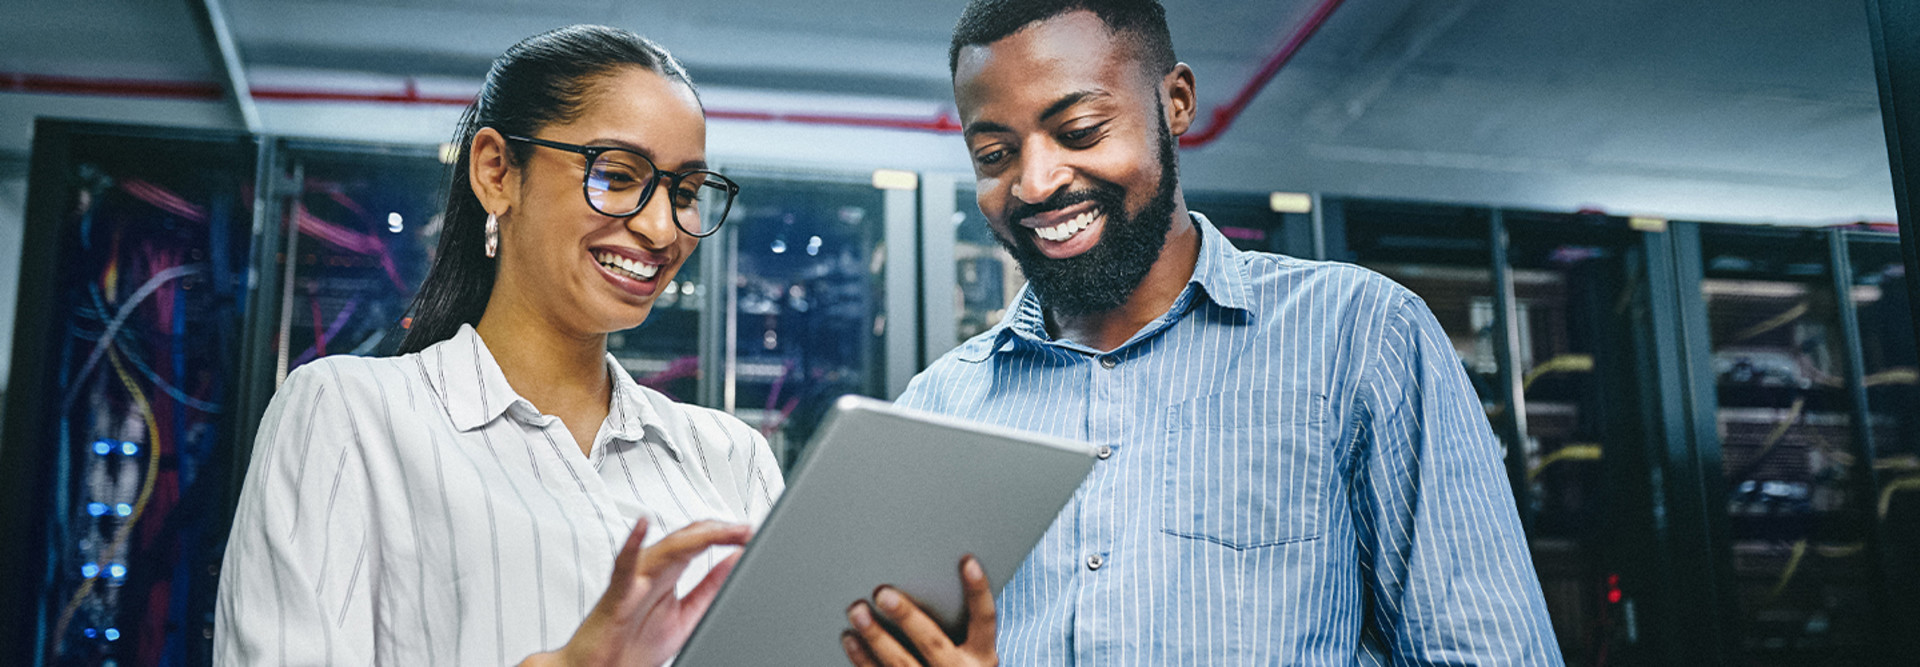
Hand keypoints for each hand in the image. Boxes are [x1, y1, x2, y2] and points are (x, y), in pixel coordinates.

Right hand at [521, 518, 750, 666]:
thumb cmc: (633, 644)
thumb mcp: (687, 613)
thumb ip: (710, 587)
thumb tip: (735, 560)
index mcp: (667, 574)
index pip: (699, 541)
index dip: (726, 534)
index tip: (751, 533)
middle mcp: (651, 571)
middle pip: (687, 539)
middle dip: (718, 531)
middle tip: (746, 530)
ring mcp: (633, 581)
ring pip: (665, 548)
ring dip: (696, 536)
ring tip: (722, 530)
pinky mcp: (616, 596)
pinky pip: (624, 567)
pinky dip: (632, 545)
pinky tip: (642, 527)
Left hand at [842, 555, 998, 666]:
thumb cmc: (953, 663)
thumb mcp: (969, 650)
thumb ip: (954, 622)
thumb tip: (911, 582)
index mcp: (982, 656)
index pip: (985, 619)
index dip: (978, 590)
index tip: (967, 562)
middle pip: (933, 642)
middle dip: (907, 617)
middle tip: (883, 593)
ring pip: (901, 663)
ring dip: (876, 636)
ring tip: (858, 611)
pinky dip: (862, 658)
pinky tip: (851, 638)